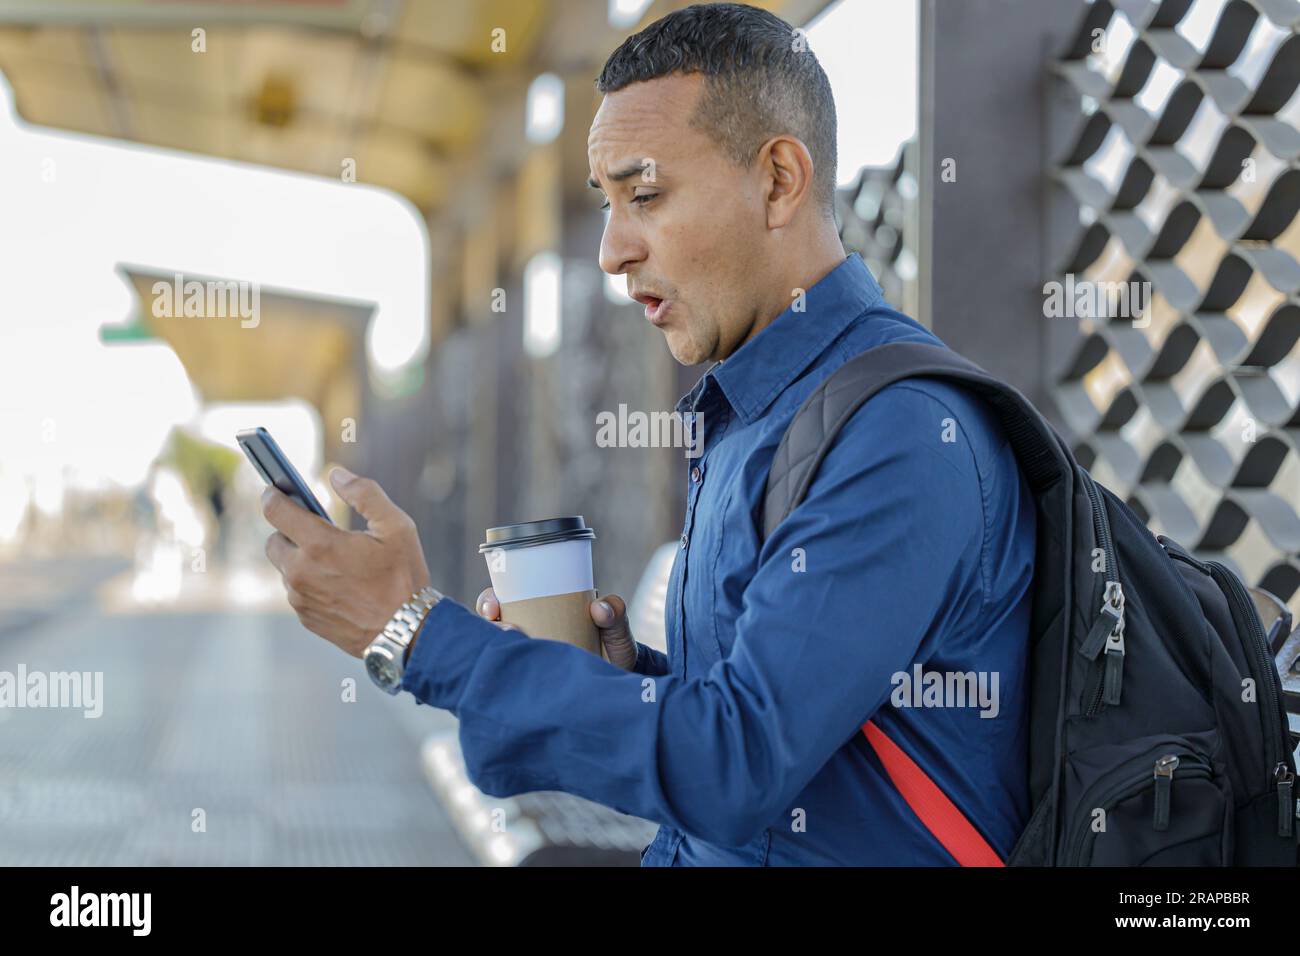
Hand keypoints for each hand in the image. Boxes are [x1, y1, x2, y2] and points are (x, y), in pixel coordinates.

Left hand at [263, 467, 430, 657]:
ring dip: (300, 559)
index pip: (275, 510)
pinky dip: (310, 583)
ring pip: (285, 568)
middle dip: (288, 531)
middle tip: (315, 529)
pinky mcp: (305, 617)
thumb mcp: (397, 527)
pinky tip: (338, 583)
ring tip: (333, 560)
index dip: (273, 495)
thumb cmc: (404, 578)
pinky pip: (297, 592)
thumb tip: (337, 474)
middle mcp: (301, 572)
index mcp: (320, 545)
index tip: (276, 489)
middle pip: (273, 540)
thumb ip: (365, 494)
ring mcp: (300, 598)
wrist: (407, 633)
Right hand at [474, 587, 638, 670]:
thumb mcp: (617, 630)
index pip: (505, 600)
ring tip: (507, 659)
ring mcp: (527, 661)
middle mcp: (527, 633)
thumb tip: (597, 608)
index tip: (492, 608)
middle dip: (485, 629)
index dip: (489, 601)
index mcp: (540, 611)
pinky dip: (501, 681)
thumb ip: (615, 613)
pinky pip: (507, 682)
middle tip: (502, 633)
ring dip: (492, 655)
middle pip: (492, 628)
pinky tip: (506, 685)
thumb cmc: (614, 652)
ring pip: (495, 655)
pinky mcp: (528, 685)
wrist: (619, 691)